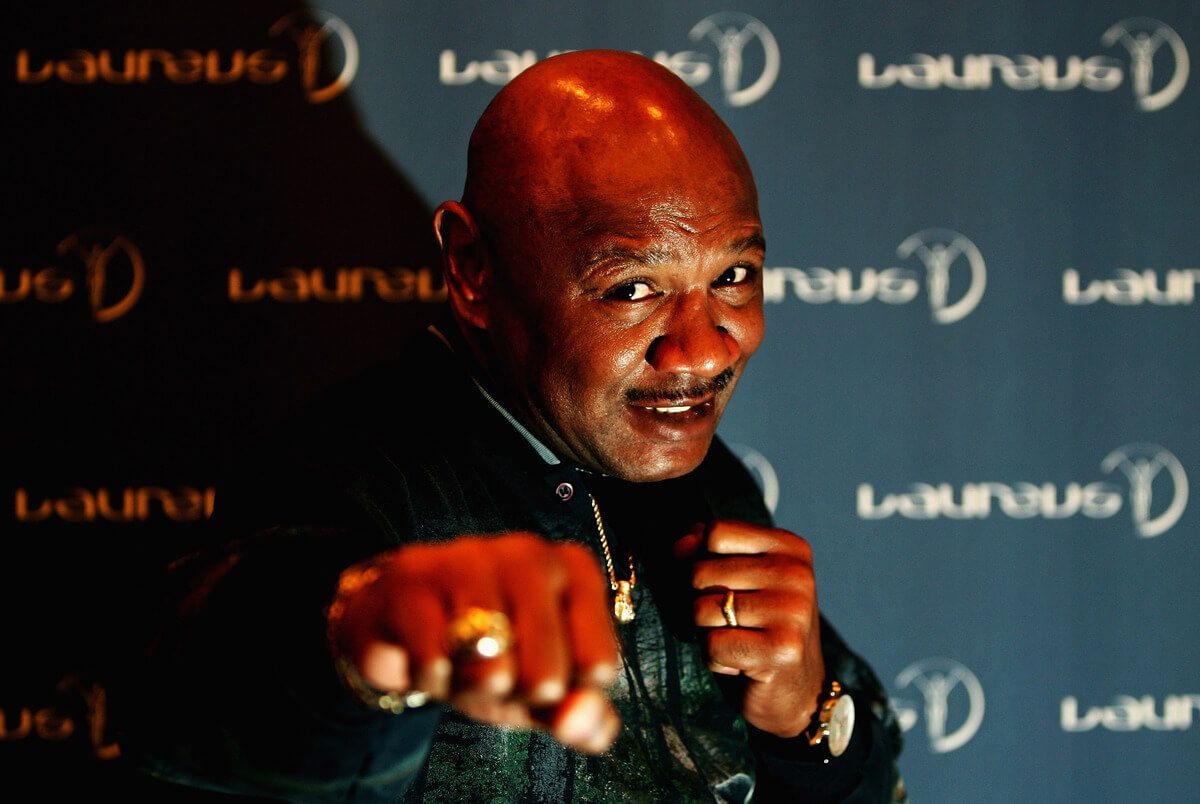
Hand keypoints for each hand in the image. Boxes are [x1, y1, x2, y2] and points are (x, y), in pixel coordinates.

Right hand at [327, 533, 620, 752]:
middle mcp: (530, 554)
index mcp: (576, 572)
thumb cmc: (493, 651)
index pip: (598, 667)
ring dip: (471, 689)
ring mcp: (469, 559)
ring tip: (462, 663)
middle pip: (546, 677)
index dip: (564, 694)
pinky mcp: (413, 578)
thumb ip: (584, 715)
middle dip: (515, 698)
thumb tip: (579, 720)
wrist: (406, 623)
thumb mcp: (546, 690)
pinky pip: (434, 664)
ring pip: (491, 670)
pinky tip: (429, 653)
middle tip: (496, 673)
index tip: (542, 671)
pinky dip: (430, 679)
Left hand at [674, 521, 824, 737]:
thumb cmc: (759, 627)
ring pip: (700, 609)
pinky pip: (712, 645)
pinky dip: (715, 659)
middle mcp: (795, 574)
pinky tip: (740, 664)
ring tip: (737, 640)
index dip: (696, 557)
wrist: (797, 690)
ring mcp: (792, 611)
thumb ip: (708, 552)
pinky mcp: (782, 649)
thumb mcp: (740, 578)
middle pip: (701, 572)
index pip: (715, 532)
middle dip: (700, 602)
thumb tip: (680, 544)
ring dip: (706, 633)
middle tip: (730, 622)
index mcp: (788, 548)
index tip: (712, 584)